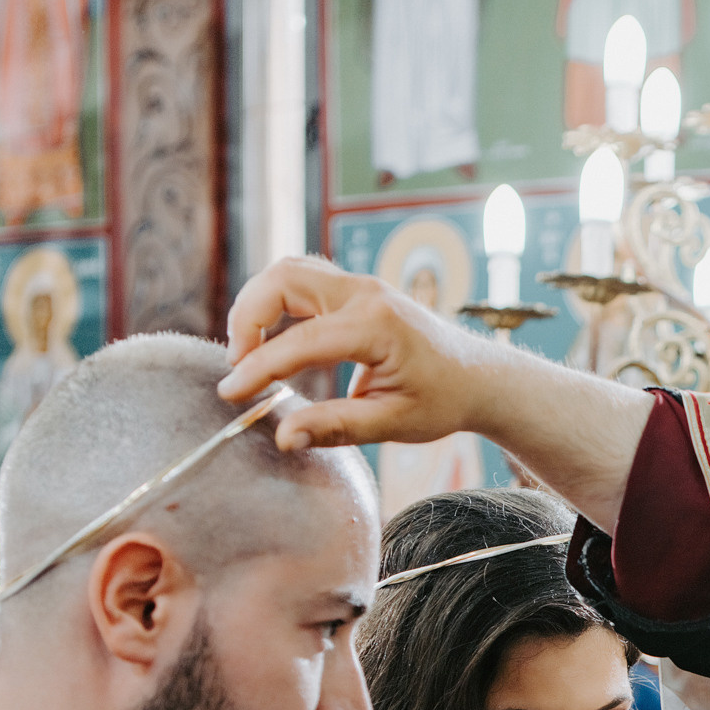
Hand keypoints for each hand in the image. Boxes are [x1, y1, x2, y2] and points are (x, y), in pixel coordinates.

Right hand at [219, 255, 492, 452]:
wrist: (478, 377)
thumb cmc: (442, 401)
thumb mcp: (393, 423)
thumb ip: (336, 427)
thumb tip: (283, 437)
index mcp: (377, 326)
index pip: (299, 341)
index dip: (258, 368)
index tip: (231, 393)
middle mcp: (366, 294)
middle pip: (283, 278)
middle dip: (247, 317)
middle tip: (238, 365)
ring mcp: (361, 286)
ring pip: (288, 271)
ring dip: (258, 304)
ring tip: (248, 352)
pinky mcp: (357, 290)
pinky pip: (303, 280)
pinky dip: (277, 302)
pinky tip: (271, 339)